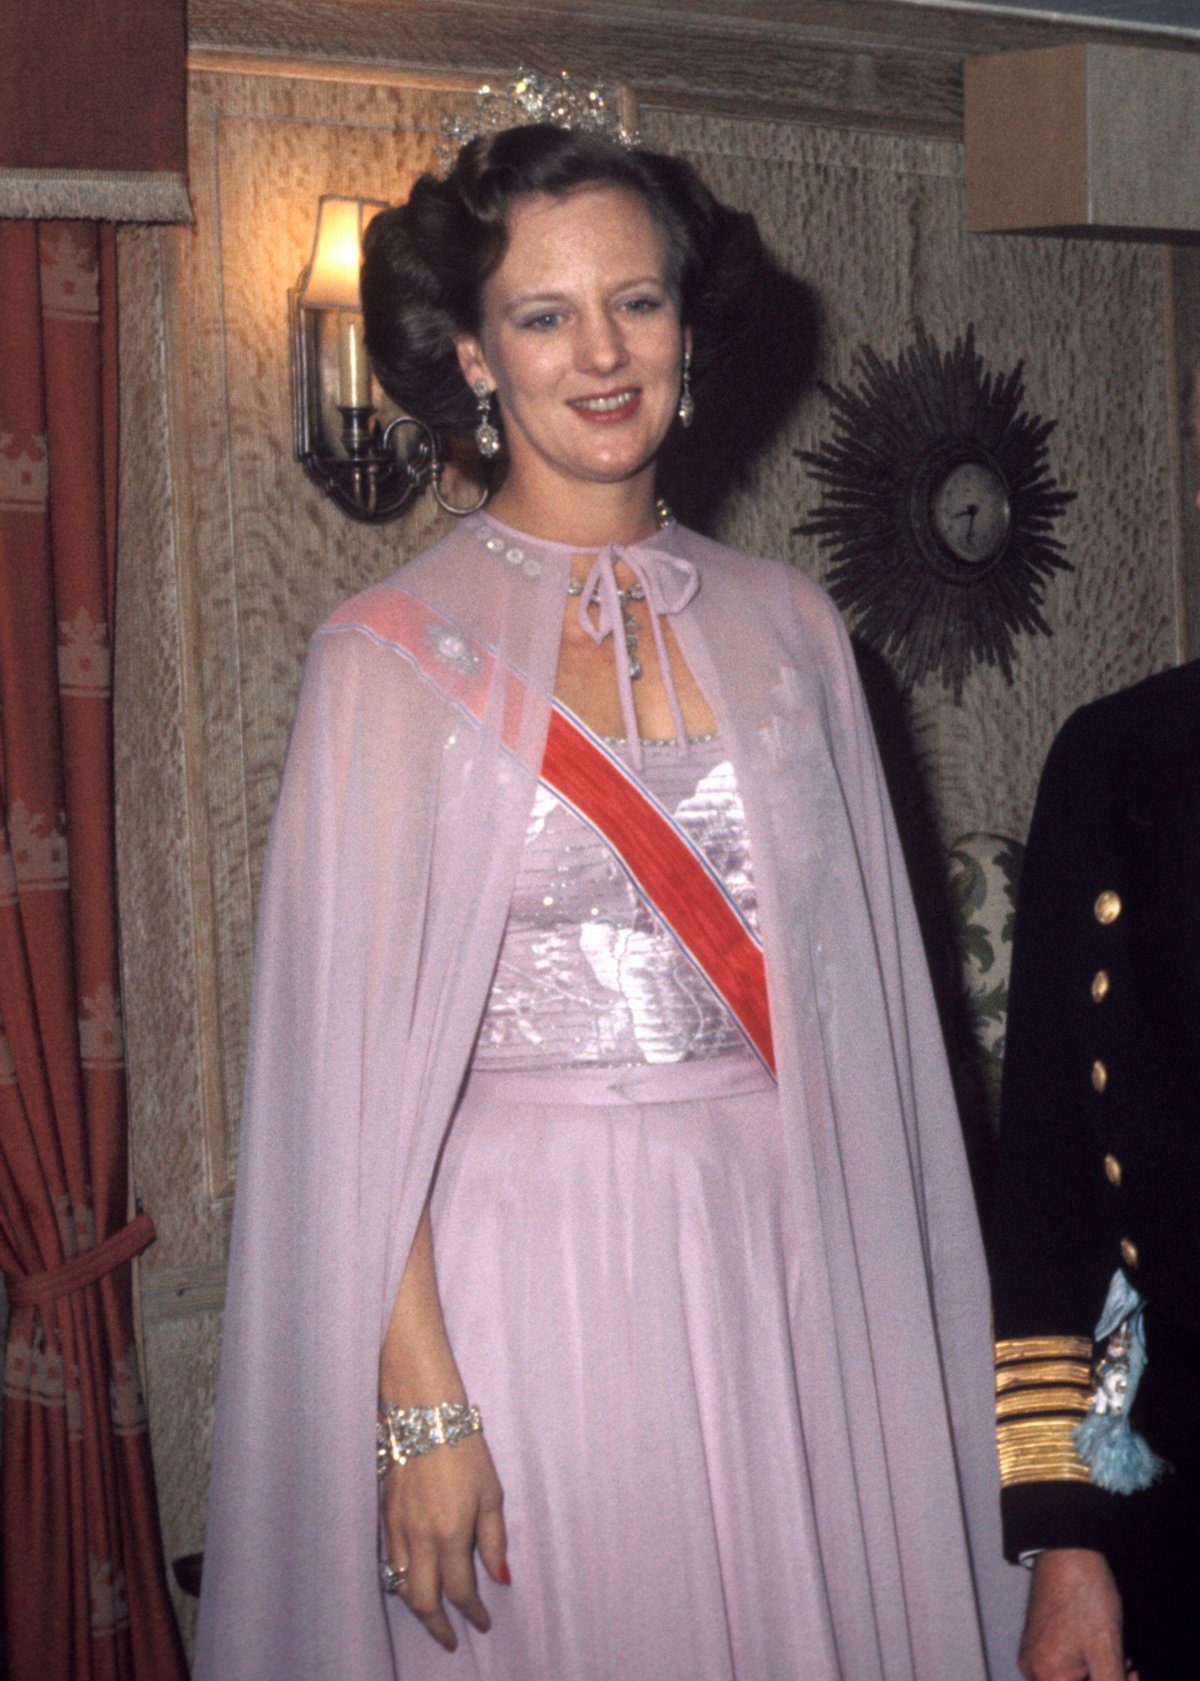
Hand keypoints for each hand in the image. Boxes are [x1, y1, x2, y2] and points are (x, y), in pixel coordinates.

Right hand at [382, 1433, 508, 1651]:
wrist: (424, 1416)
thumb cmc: (465, 1450)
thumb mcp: (491, 1492)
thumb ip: (494, 1540)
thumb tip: (501, 1578)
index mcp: (452, 1533)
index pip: (460, 1591)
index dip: (472, 1614)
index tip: (482, 1624)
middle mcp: (420, 1538)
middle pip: (423, 1600)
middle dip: (438, 1626)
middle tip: (451, 1640)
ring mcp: (398, 1529)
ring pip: (401, 1587)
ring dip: (418, 1608)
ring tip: (433, 1617)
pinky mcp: (384, 1518)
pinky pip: (388, 1564)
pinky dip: (399, 1582)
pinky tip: (410, 1584)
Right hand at [1019, 1549, 1137, 1680]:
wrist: (1065, 1550)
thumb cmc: (1085, 1594)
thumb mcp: (1107, 1649)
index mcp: (1047, 1675)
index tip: (1130, 1677)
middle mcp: (1032, 1669)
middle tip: (1129, 1670)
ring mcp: (1031, 1655)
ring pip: (1068, 1680)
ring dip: (1097, 1675)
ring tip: (1120, 1658)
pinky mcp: (1034, 1642)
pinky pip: (1059, 1668)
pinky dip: (1083, 1665)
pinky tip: (1100, 1650)